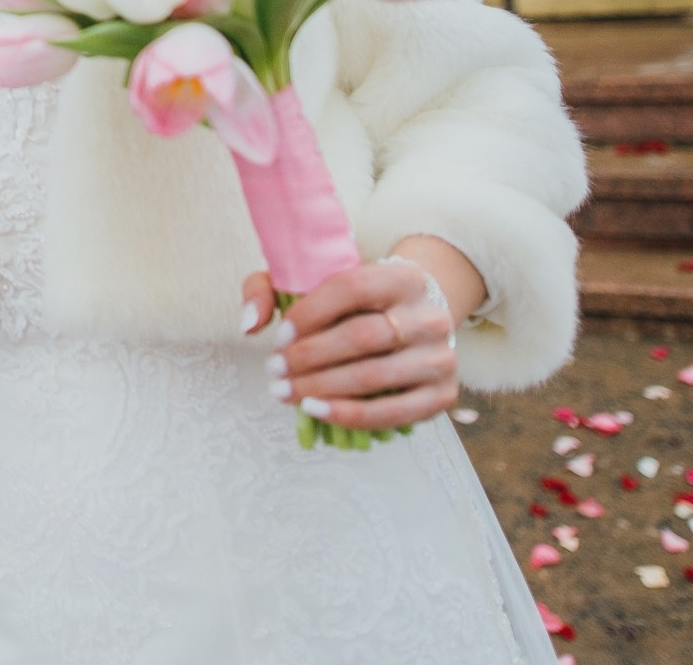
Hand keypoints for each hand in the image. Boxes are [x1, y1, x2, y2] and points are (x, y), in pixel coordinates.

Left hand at [242, 236, 483, 429]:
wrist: (416, 320)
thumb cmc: (356, 304)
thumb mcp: (315, 282)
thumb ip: (269, 289)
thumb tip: (250, 324)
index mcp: (400, 277)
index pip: (350, 289)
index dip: (309, 314)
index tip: (278, 338)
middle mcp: (428, 315)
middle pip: (362, 337)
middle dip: (309, 357)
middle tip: (275, 371)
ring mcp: (440, 357)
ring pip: (375, 376)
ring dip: (322, 388)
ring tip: (286, 393)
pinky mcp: (443, 394)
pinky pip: (394, 412)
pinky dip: (350, 415)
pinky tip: (316, 410)